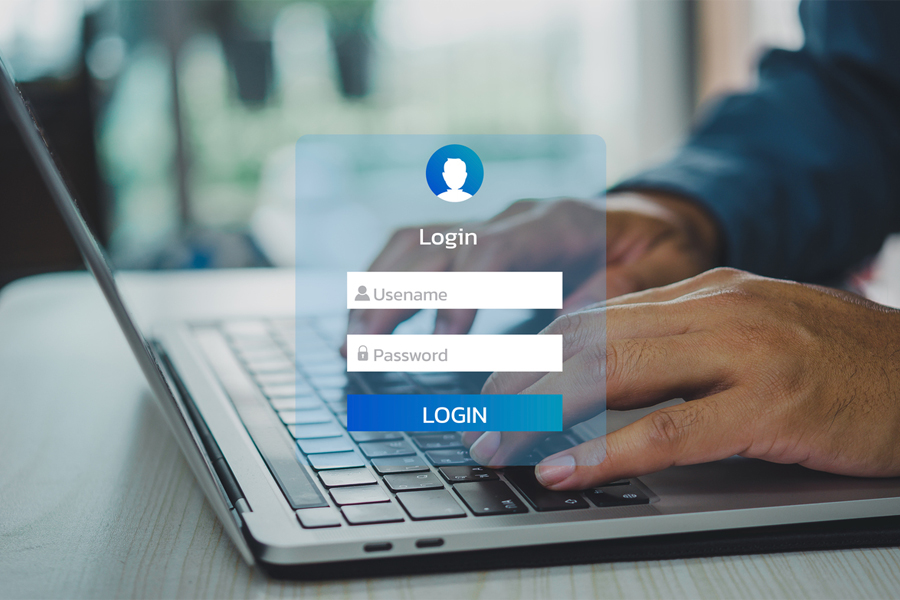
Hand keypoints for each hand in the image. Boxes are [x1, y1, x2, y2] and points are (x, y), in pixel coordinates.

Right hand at [342, 191, 720, 352]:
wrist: (650, 219)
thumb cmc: (656, 249)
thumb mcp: (658, 271)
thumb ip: (618, 295)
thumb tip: (568, 332)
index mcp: (557, 222)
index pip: (492, 250)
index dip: (459, 293)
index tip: (441, 344)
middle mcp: (513, 217)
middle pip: (436, 244)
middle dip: (394, 296)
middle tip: (361, 348)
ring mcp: (492, 225)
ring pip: (416, 243)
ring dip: (377, 290)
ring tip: (351, 341)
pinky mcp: (479, 242)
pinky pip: (419, 252)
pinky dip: (387, 283)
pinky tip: (368, 320)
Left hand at [467, 268, 899, 488]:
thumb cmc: (839, 361)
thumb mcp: (750, 334)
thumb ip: (681, 344)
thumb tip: (608, 375)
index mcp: (704, 291)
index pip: (594, 316)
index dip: (535, 352)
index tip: (496, 383)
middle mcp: (714, 308)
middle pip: (589, 340)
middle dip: (521, 381)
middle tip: (478, 418)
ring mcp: (743, 352)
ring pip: (614, 374)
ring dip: (543, 413)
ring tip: (498, 443)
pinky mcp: (771, 404)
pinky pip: (669, 430)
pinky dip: (606, 451)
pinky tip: (565, 470)